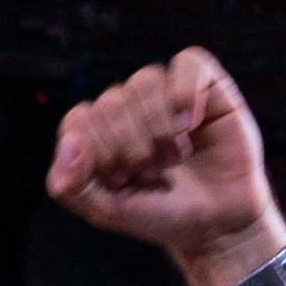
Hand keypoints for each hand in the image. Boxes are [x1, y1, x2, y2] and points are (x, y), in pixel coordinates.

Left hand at [45, 46, 285, 285]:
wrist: (217, 223)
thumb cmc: (161, 216)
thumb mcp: (108, 212)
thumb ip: (73, 185)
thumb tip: (68, 143)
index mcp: (97, 134)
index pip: (78, 120)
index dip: (98, 151)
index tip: (121, 180)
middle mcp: (127, 108)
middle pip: (110, 101)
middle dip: (130, 147)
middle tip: (151, 173)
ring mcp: (164, 93)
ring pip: (144, 80)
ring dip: (158, 128)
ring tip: (174, 158)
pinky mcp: (204, 84)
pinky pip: (187, 62)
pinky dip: (186, 95)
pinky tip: (193, 125)